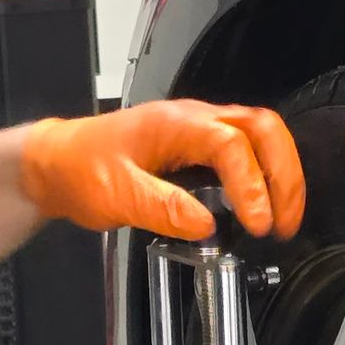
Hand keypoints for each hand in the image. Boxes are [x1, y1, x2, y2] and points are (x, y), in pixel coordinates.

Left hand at [19, 100, 306, 241]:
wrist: (59, 163)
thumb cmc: (81, 169)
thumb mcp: (113, 194)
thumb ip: (160, 208)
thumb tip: (205, 224)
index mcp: (175, 124)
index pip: (231, 145)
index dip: (251, 185)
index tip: (258, 223)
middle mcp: (194, 120)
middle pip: (263, 129)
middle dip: (284, 175)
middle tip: (285, 220)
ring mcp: (199, 130)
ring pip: (261, 136)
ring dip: (281, 175)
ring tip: (282, 218)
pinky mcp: (200, 147)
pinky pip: (246, 151)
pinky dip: (264, 177)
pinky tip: (262, 206)